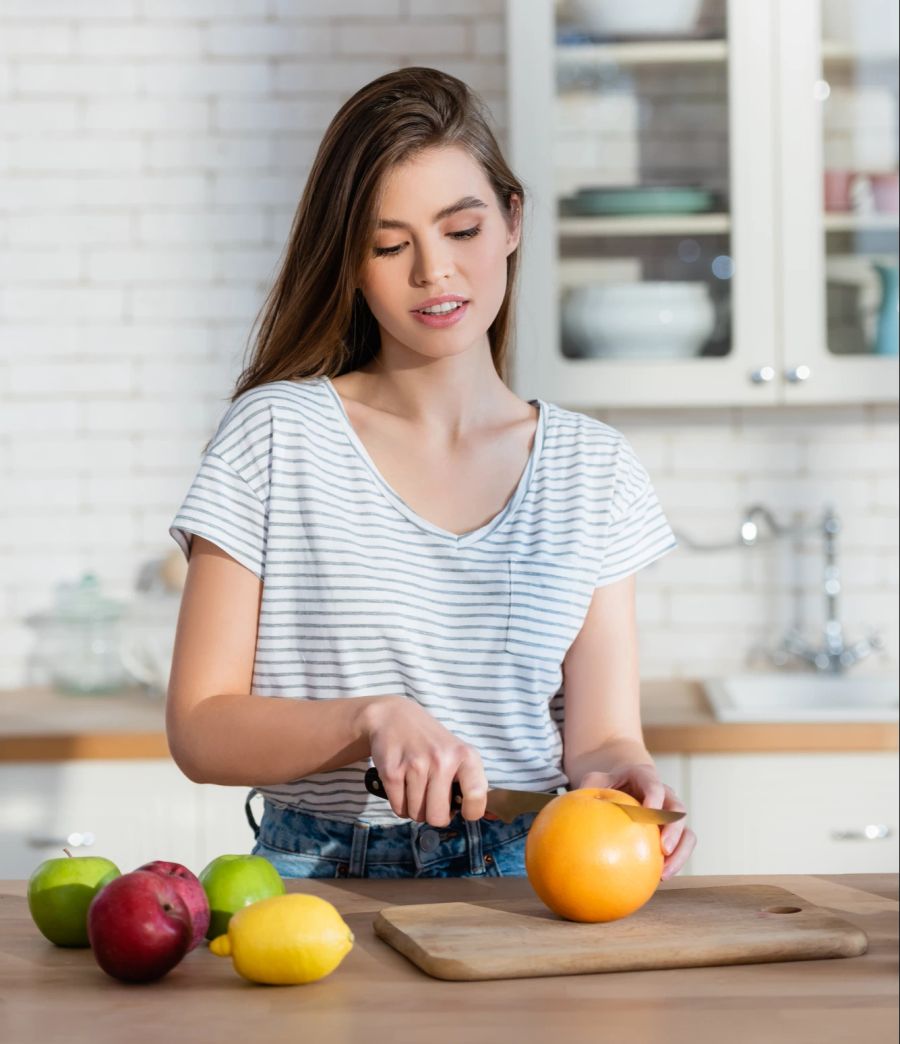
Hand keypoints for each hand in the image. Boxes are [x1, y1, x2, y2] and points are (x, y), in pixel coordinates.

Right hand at [361, 696, 495, 825]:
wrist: (393, 717)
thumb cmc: (430, 742)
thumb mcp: (457, 752)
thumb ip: (467, 781)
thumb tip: (467, 813)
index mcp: (465, 756)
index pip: (476, 795)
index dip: (471, 811)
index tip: (463, 809)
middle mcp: (442, 760)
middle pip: (438, 817)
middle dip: (433, 814)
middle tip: (431, 798)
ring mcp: (416, 765)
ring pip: (416, 815)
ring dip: (414, 808)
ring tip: (415, 786)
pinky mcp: (392, 772)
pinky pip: (399, 809)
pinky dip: (400, 803)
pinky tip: (402, 784)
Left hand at [578, 764, 696, 880]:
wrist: (623, 782)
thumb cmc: (607, 782)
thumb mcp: (595, 779)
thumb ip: (587, 788)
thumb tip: (570, 804)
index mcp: (645, 777)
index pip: (653, 785)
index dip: (655, 797)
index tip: (650, 811)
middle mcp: (665, 795)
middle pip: (678, 810)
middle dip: (674, 830)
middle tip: (663, 848)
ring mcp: (671, 815)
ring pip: (686, 833)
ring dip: (680, 853)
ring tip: (664, 874)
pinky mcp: (672, 833)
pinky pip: (679, 849)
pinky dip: (673, 863)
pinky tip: (656, 880)